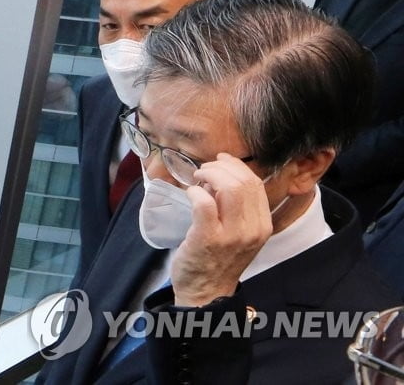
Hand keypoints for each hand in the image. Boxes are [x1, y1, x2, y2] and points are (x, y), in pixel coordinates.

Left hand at [170, 153, 272, 306]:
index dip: (236, 166)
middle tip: (203, 171)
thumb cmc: (219, 258)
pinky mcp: (208, 238)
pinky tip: (190, 194)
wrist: (206, 292)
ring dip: (208, 175)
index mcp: (263, 225)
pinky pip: (204, 203)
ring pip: (228, 188)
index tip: (220, 161)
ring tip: (196, 179)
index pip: (255, 183)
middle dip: (219, 168)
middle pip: (243, 182)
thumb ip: (237, 207)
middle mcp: (253, 229)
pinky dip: (195, 192)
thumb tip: (221, 175)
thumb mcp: (240, 233)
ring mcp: (232, 235)